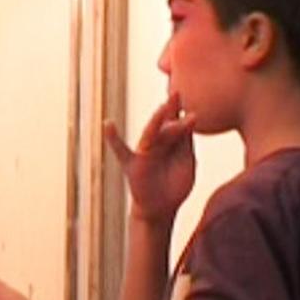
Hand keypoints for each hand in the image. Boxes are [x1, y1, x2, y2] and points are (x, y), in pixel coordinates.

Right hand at [103, 91, 195, 223]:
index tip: (189, 92)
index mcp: (172, 142)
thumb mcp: (187, 161)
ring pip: (151, 134)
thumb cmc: (175, 184)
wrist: (162, 207)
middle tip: (177, 94)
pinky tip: (108, 125)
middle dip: (171, 110)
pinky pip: (121, 151)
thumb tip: (192, 120)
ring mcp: (145, 152)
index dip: (182, 109)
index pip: (177, 122)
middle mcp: (158, 143)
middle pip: (166, 125)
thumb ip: (186, 142)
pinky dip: (113, 139)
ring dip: (155, 121)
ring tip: (161, 109)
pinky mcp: (133, 164)